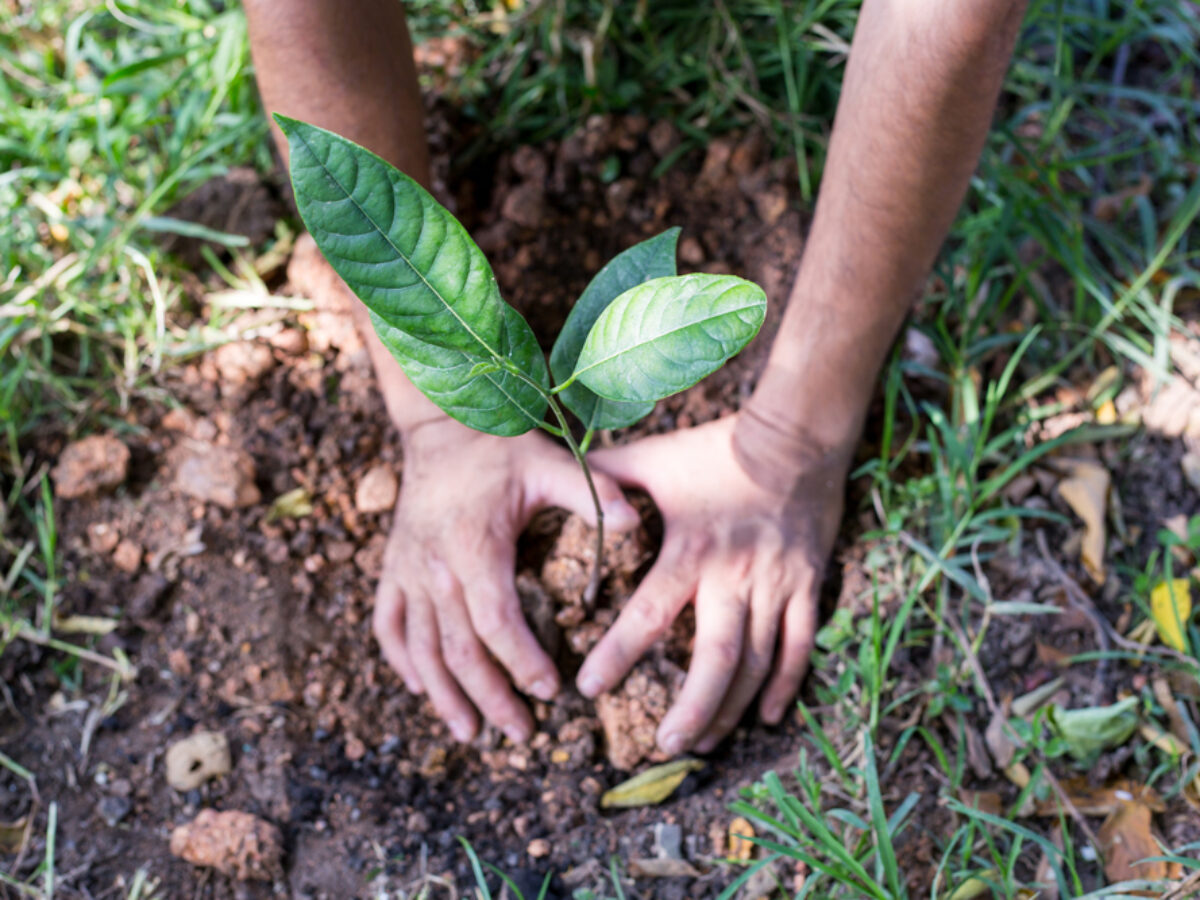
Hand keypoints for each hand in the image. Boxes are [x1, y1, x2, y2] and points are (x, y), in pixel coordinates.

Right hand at [372, 417, 638, 743]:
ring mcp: (406, 570)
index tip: (551, 691)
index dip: (521, 662)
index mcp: (474, 546)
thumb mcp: (552, 464)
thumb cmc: (502, 449)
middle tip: (521, 733)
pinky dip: (402, 662)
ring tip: (470, 734)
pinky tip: (422, 688)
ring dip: (443, 696)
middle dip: (489, 698)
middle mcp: (433, 566)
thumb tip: (637, 523)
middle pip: (458, 649)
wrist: (441, 425)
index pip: (496, 621)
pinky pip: (387, 626)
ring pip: (420, 648)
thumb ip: (594, 495)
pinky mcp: (392, 569)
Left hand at [577, 414, 848, 753]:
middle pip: (717, 658)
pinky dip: (786, 685)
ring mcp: (777, 585)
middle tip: (663, 745)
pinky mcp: (807, 587)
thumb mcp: (655, 459)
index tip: (588, 690)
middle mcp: (735, 576)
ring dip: (731, 708)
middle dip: (692, 708)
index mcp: (691, 550)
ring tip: (703, 743)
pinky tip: (766, 716)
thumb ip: (606, 477)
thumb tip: (555, 479)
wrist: (796, 437)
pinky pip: (800, 646)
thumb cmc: (715, 451)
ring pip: (758, 663)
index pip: (649, 613)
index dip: (618, 654)